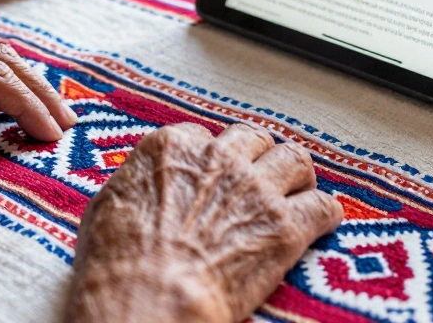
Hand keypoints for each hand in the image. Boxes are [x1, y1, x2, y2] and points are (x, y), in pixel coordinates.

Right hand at [66, 123, 341, 322]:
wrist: (148, 297)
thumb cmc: (116, 262)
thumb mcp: (108, 205)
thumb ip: (137, 183)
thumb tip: (140, 187)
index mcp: (172, 147)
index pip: (202, 135)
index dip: (208, 158)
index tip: (210, 178)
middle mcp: (218, 158)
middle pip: (253, 139)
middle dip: (256, 158)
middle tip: (257, 180)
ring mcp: (255, 190)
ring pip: (295, 159)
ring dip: (295, 176)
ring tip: (295, 193)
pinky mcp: (285, 226)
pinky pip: (324, 206)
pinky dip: (324, 214)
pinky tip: (320, 224)